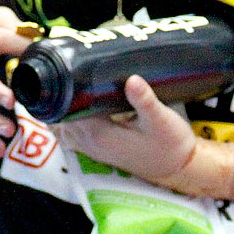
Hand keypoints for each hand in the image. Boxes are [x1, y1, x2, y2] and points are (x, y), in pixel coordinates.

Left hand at [60, 75, 232, 197]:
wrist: (180, 167)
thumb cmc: (171, 143)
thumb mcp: (162, 119)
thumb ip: (145, 100)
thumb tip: (132, 79)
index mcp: (99, 135)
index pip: (65, 110)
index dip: (59, 88)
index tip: (59, 65)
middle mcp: (89, 144)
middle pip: (57, 117)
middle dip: (54, 94)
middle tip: (61, 66)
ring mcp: (91, 148)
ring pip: (60, 126)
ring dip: (58, 106)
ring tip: (64, 79)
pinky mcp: (97, 148)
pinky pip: (69, 133)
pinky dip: (65, 117)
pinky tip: (74, 100)